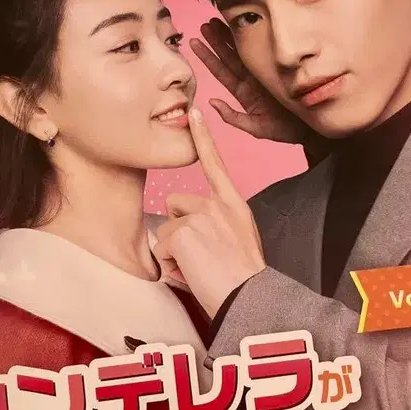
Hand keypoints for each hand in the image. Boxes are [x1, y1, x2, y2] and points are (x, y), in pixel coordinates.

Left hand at [154, 107, 264, 317]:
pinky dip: (171, 266)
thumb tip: (185, 235)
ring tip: (199, 268)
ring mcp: (200, 216)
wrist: (250, 297)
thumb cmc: (244, 280)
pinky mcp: (183, 232)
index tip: (194, 112)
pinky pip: (160, 249)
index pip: (215, 164)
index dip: (203, 137)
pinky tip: (193, 273)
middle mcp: (218, 205)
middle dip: (176, 230)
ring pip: (164, 229)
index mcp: (234, 206)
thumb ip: (214, 228)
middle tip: (201, 258)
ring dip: (173, 251)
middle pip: (174, 204)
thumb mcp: (236, 243)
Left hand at [190, 18, 311, 145]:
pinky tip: (244, 26)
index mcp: (244, 93)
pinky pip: (261, 50)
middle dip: (216, 40)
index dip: (208, 57)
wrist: (312, 126)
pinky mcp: (277, 67)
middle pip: (229, 57)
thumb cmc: (285, 130)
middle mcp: (251, 80)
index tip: (195, 42)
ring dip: (230, 36)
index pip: (221, 71)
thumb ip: (234, 117)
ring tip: (216, 20)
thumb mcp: (257, 128)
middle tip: (204, 25)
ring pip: (243, 50)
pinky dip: (251, 38)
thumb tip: (212, 102)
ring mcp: (263, 72)